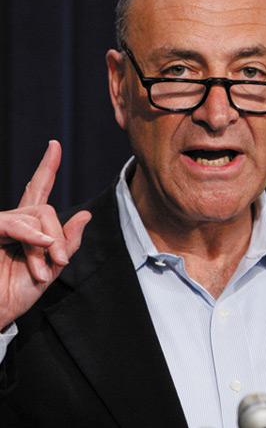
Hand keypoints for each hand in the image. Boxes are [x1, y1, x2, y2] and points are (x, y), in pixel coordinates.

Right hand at [0, 141, 90, 329]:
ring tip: (47, 268)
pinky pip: (16, 225)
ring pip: (35, 216)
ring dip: (46, 242)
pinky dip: (31, 235)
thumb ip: (67, 243)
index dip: (46, 167)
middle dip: (58, 235)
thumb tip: (85, 214)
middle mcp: (14, 222)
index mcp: (29, 228)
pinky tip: (42, 247)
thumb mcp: (51, 269)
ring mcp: (1, 225)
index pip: (38, 191)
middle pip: (45, 208)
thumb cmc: (18, 292)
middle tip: (59, 262)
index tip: (54, 145)